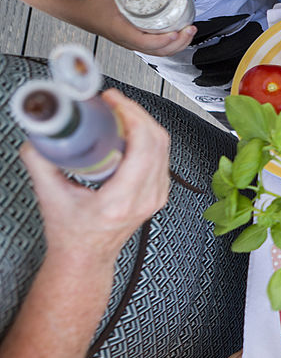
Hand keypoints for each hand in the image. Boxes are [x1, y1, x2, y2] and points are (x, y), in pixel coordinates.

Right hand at [21, 88, 169, 263]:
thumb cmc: (72, 233)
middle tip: (114, 102)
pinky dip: (147, 138)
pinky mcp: (158, 194)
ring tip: (120, 112)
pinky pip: (161, 158)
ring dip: (143, 123)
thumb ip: (40, 161)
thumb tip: (39, 134)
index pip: (143, 148)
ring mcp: (156, 197)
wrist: (86, 256)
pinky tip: (130, 131)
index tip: (114, 101)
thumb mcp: (50, 195)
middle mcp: (145, 198)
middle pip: (157, 142)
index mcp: (121, 200)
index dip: (132, 116)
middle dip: (137, 113)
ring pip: (163, 148)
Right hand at [83, 0, 195, 56]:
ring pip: (160, 53)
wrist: (87, 15)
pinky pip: (159, 49)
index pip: (144, 42)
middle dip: (178, 43)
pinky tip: (181, 35)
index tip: (174, 33)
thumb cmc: (99, 4)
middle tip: (189, 28)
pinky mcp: (140, 44)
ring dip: (178, 45)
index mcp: (121, 31)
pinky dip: (172, 45)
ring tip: (189, 31)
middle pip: (158, 51)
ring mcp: (135, 45)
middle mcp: (130, 42)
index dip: (161, 41)